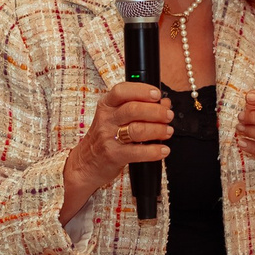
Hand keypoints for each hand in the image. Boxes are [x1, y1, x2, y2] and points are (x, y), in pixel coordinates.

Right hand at [66, 81, 171, 201]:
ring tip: (167, 131)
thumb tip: (165, 102)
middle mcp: (106, 119)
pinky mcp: (113, 155)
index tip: (157, 94)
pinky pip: (138, 152)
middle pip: (133, 109)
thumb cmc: (104, 138)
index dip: (142, 90)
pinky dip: (154, 151)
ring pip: (138, 130)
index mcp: (106, 105)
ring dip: (158, 130)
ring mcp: (108, 137)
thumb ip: (138, 107)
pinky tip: (162, 150)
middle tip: (168, 116)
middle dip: (156, 111)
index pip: (122, 91)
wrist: (85, 163)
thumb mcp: (115, 118)